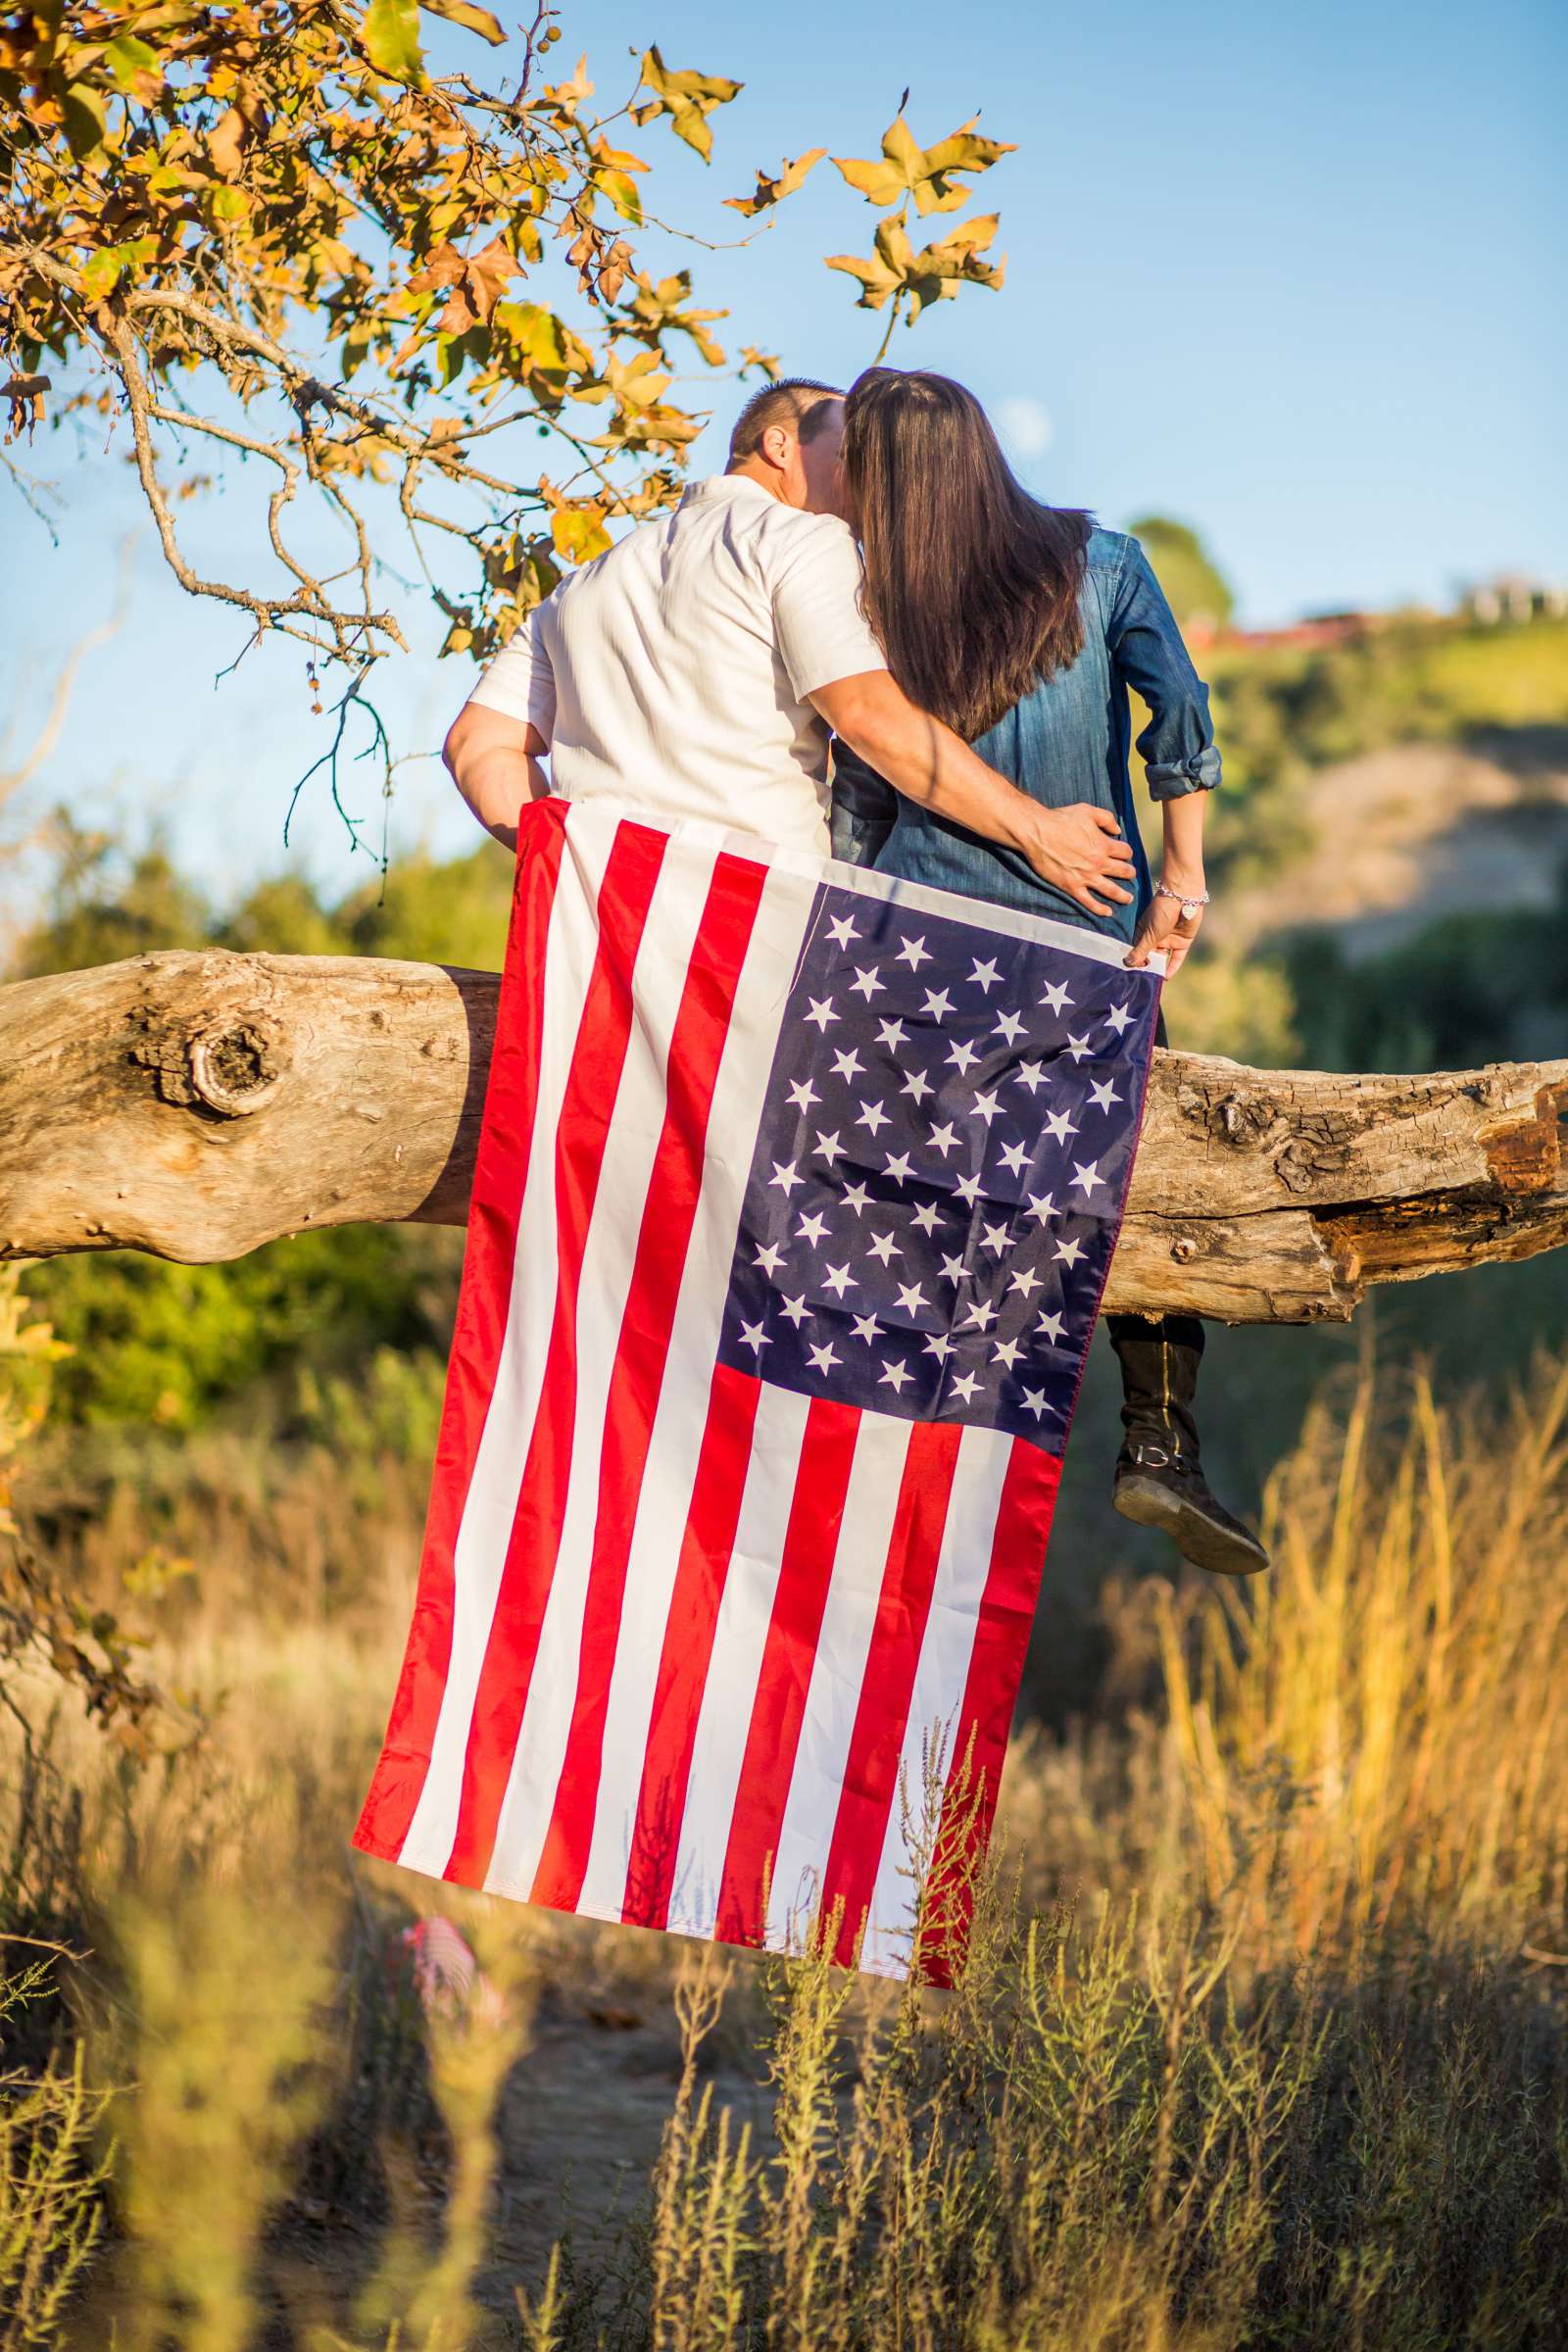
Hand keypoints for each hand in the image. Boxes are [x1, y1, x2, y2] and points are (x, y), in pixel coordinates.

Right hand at [1013, 802, 1137, 917]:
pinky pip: (1089, 902)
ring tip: (1128, 898)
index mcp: (1103, 845)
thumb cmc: (1061, 819)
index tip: (1124, 854)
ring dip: (1123, 895)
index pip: (1126, 852)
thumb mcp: (1087, 810)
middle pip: (1123, 872)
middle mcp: (1098, 863)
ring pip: (1111, 890)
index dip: (1127, 852)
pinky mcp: (1072, 886)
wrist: (1037, 833)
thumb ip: (1106, 818)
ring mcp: (1086, 877)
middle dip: (1129, 873)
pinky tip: (1108, 912)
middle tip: (1130, 875)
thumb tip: (1118, 830)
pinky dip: (1100, 909)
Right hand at [1126, 882, 1205, 975]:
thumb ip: (1140, 950)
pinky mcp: (1183, 942)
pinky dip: (1172, 967)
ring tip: (1154, 981)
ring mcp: (1169, 940)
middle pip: (1149, 956)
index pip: (1136, 950)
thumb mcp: (1149, 933)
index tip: (1133, 970)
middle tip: (1142, 979)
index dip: (1135, 960)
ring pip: (1162, 958)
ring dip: (1159, 968)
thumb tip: (1127, 964)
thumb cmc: (1162, 911)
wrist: (1183, 897)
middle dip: (1147, 967)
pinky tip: (1166, 977)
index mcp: (1143, 932)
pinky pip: (1177, 958)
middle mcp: (1155, 937)